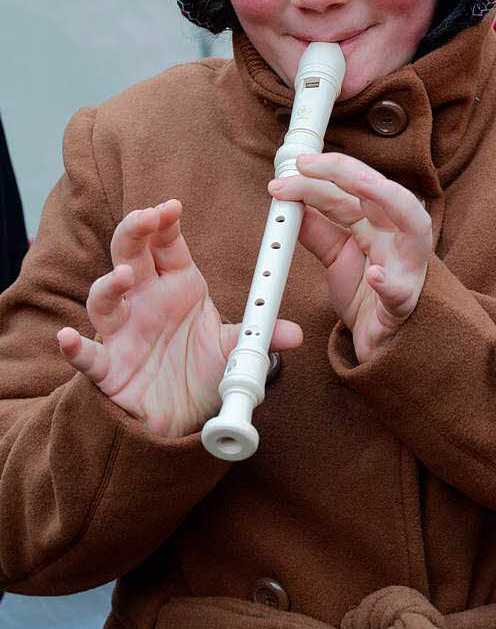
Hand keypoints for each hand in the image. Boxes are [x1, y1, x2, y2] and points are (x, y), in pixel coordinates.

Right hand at [58, 200, 301, 437]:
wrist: (182, 421)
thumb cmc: (201, 372)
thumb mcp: (235, 350)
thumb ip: (259, 337)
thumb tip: (294, 333)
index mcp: (178, 287)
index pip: (167, 245)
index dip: (165, 223)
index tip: (171, 207)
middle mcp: (146, 302)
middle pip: (130, 256)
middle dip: (135, 233)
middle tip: (146, 217)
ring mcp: (124, 333)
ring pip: (104, 299)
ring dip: (109, 284)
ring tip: (123, 275)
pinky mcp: (109, 369)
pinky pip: (88, 356)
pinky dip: (75, 348)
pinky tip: (68, 339)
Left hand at [268, 154, 430, 363]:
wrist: (380, 340)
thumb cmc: (365, 293)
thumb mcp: (336, 256)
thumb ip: (318, 229)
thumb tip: (292, 203)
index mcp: (379, 223)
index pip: (352, 189)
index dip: (321, 175)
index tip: (291, 170)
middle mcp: (398, 236)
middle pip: (381, 191)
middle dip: (346, 171)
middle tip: (308, 166)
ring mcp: (406, 267)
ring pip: (413, 224)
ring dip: (387, 198)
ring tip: (360, 184)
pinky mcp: (402, 304)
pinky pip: (400, 292)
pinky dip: (389, 284)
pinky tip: (376, 276)